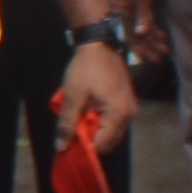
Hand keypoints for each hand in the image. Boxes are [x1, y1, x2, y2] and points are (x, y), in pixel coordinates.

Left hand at [58, 38, 138, 155]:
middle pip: (109, 141)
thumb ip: (67, 124)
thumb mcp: (73, 97)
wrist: (100, 44)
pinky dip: (101, 121)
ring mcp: (131, 109)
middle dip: (91, 139)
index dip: (85, 146)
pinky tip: (88, 111)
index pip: (103, 145)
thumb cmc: (86, 69)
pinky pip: (114, 122)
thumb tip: (61, 148)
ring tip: (80, 117)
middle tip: (73, 128)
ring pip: (112, 132)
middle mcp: (130, 115)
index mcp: (119, 115)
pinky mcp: (128, 103)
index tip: (71, 141)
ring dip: (95, 130)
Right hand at [107, 0, 168, 65]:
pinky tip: (162, 37)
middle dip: (148, 47)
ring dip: (153, 41)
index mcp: (120, 9)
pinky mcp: (141, 6)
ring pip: (142, 30)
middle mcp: (123, 12)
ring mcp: (131, 9)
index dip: (141, 47)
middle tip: (160, 59)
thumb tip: (141, 33)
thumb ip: (143, 14)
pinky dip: (154, 31)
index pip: (130, 34)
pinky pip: (146, 22)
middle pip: (135, 35)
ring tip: (165, 50)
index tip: (153, 58)